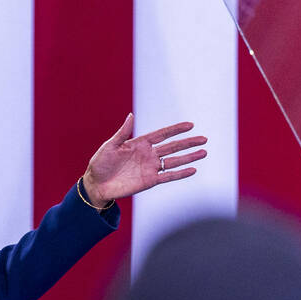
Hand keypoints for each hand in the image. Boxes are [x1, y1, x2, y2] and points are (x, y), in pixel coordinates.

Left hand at [81, 114, 206, 205]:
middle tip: (203, 138)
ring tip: (203, 152)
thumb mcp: (110, 146)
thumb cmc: (100, 163)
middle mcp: (148, 154)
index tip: (190, 125)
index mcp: (140, 143)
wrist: (96, 184)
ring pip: (174, 161)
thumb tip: (131, 115)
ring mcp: (150, 168)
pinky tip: (193, 169)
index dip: (175, 129)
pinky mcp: (150, 181)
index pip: (162, 134)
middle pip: (172, 147)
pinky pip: (168, 176)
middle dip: (188, 142)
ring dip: (189, 157)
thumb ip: (123, 133)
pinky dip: (180, 174)